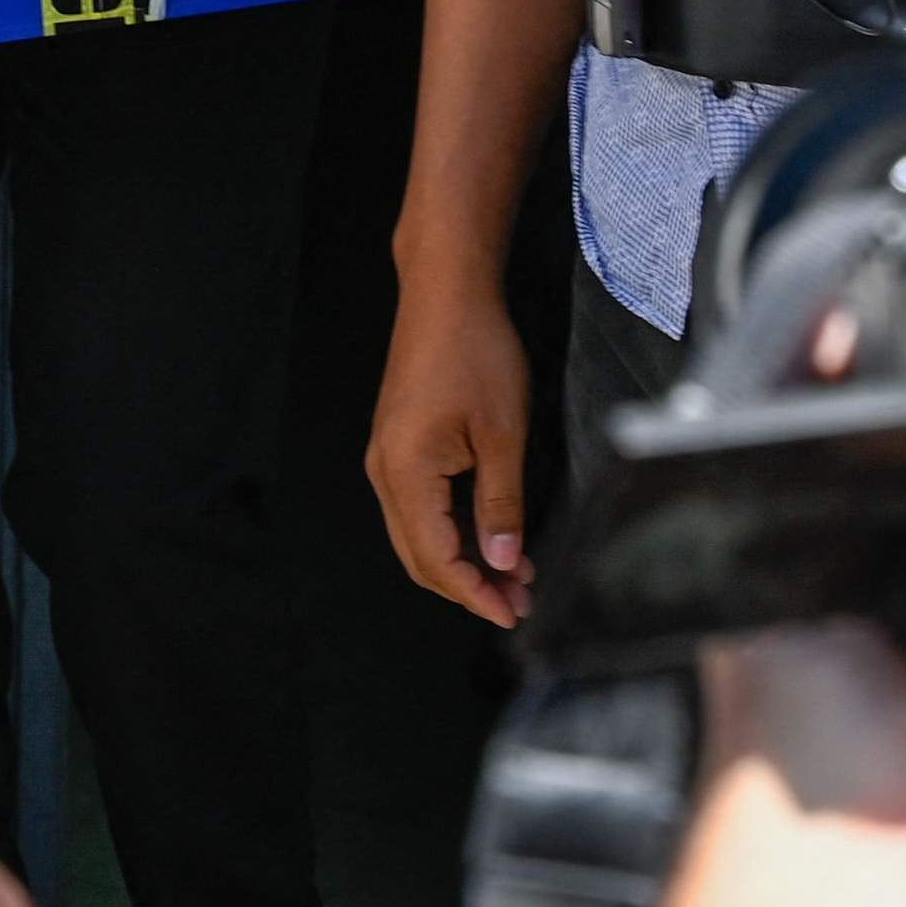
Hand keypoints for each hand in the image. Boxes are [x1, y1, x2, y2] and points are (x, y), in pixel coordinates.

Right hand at [366, 261, 534, 621]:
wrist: (446, 292)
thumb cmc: (475, 351)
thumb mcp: (503, 434)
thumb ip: (501, 504)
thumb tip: (503, 561)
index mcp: (406, 472)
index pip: (437, 558)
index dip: (475, 593)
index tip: (512, 614)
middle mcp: (385, 471)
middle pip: (420, 556)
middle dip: (470, 584)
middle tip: (520, 599)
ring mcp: (388, 457)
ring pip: (419, 533)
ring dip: (464, 559)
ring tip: (516, 572)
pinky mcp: (399, 444)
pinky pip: (420, 505)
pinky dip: (454, 529)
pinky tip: (493, 532)